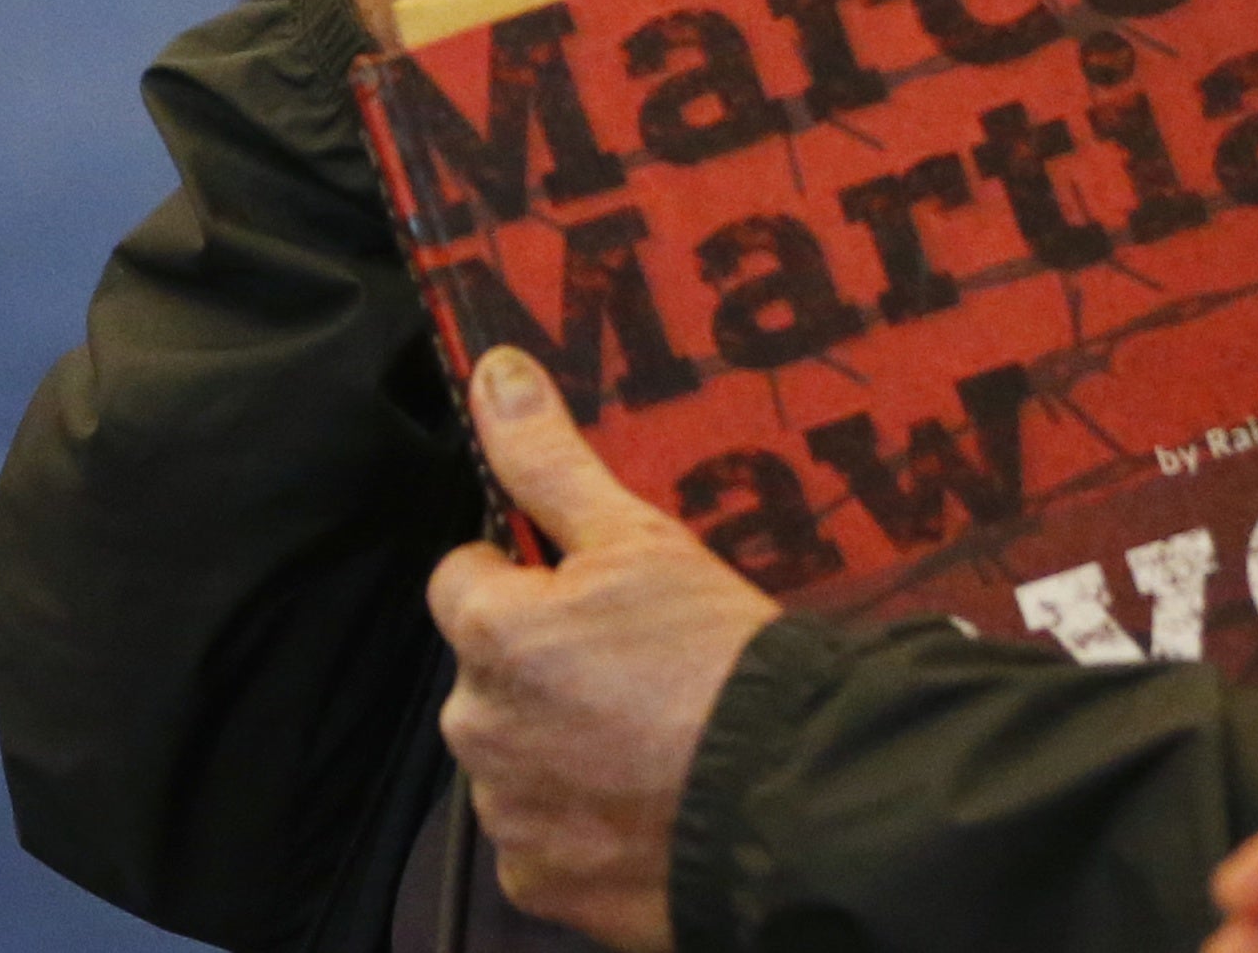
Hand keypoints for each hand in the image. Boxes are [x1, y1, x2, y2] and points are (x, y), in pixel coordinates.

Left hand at [426, 347, 780, 951]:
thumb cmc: (719, 663)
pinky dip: (584, 825)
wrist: (795, 805)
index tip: (587, 594)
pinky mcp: (543, 886)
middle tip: (637, 671)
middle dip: (543, 668)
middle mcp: (478, 728)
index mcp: (491, 634)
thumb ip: (550, 459)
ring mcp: (510, 814)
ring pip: (515, 758)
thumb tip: (494, 371)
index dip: (524, 578)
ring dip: (561, 748)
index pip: (463, 579)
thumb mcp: (643, 539)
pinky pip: (544, 840)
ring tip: (653, 739)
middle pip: (487, 674)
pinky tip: (647, 805)